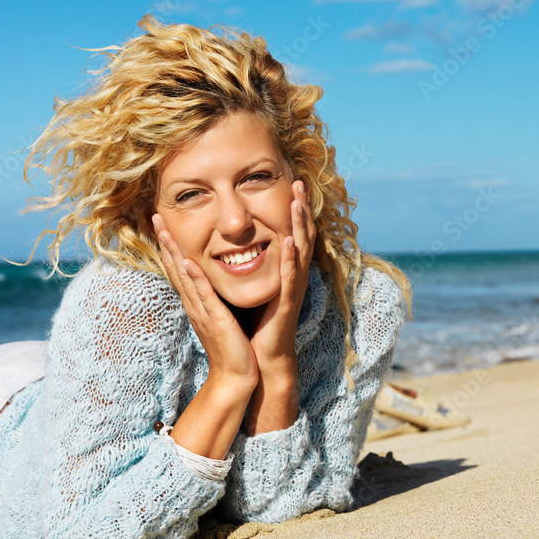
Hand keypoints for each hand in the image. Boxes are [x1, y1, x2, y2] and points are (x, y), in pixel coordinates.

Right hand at [152, 214, 258, 385]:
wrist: (235, 377)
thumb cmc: (232, 347)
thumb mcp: (221, 316)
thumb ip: (215, 298)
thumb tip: (215, 283)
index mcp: (196, 302)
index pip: (179, 269)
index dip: (170, 246)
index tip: (164, 224)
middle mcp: (194, 304)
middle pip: (175, 267)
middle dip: (166, 241)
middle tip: (156, 216)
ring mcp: (201, 311)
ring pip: (184, 276)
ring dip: (174, 252)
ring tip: (165, 230)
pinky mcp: (215, 319)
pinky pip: (204, 294)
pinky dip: (196, 277)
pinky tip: (188, 261)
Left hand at [249, 180, 315, 367]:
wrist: (261, 356)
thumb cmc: (256, 322)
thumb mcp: (255, 285)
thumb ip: (252, 264)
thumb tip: (235, 242)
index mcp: (286, 270)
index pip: (293, 231)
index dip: (294, 208)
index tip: (291, 182)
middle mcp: (294, 276)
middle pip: (302, 234)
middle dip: (301, 208)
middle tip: (299, 182)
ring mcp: (292, 289)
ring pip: (300, 251)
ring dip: (299, 225)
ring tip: (297, 202)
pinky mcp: (286, 304)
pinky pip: (291, 278)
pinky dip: (292, 260)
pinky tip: (291, 243)